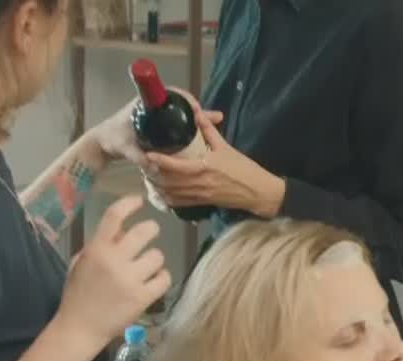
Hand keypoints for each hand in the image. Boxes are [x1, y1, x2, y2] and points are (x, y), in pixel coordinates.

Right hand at [55, 195, 171, 350]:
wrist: (80, 327)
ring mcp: (130, 279)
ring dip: (154, 261)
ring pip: (158, 256)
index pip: (114, 216)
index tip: (139, 200)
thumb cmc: (79, 293)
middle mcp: (114, 260)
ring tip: (146, 269)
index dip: (129, 204)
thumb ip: (101, 245)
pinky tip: (154, 282)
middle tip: (150, 235)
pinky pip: (164, 278)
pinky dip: (161, 278)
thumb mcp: (82, 263)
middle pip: (145, 231)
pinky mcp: (143, 297)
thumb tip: (122, 230)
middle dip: (151, 230)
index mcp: (96, 249)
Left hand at [86, 89, 222, 167]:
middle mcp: (153, 107)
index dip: (186, 99)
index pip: (170, 93)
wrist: (102, 143)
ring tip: (211, 126)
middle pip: (180, 104)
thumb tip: (153, 167)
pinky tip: (201, 137)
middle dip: (198, 112)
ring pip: (181, 114)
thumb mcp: (126, 148)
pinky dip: (190, 127)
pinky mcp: (159, 126)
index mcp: (144, 104)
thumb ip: (139, 157)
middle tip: (213, 119)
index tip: (198, 111)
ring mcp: (157, 117)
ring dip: (196, 119)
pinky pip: (178, 123)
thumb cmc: (112, 139)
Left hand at [144, 110, 284, 216]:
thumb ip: (209, 131)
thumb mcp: (227, 147)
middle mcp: (198, 184)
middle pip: (168, 182)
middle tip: (145, 165)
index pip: (175, 165)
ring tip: (149, 177)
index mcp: (204, 167)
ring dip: (158, 187)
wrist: (257, 192)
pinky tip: (162, 192)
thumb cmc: (244, 169)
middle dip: (153, 174)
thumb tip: (197, 114)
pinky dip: (168, 199)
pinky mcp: (203, 203)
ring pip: (171, 194)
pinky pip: (180, 203)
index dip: (159, 160)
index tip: (148, 153)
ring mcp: (200, 195)